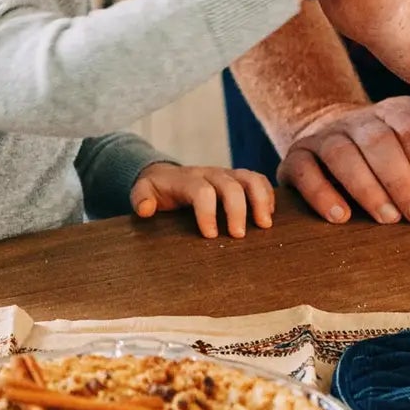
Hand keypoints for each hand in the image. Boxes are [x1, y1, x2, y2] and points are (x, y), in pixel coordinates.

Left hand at [130, 162, 275, 238]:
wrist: (166, 175)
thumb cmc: (157, 191)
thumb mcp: (143, 192)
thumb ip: (141, 198)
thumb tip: (145, 210)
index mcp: (187, 179)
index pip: (201, 191)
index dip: (208, 212)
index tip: (210, 235)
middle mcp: (210, 173)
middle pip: (230, 185)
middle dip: (237, 210)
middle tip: (238, 236)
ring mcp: (226, 174)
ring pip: (250, 179)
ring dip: (260, 200)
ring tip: (265, 225)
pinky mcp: (238, 179)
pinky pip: (258, 180)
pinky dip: (267, 195)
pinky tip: (268, 216)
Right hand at [277, 97, 409, 224]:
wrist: (330, 138)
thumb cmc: (385, 154)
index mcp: (391, 112)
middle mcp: (355, 120)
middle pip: (377, 141)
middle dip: (401, 180)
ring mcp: (322, 136)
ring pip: (341, 154)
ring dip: (367, 189)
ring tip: (387, 218)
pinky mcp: (295, 156)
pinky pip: (303, 171)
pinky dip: (321, 194)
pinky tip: (341, 216)